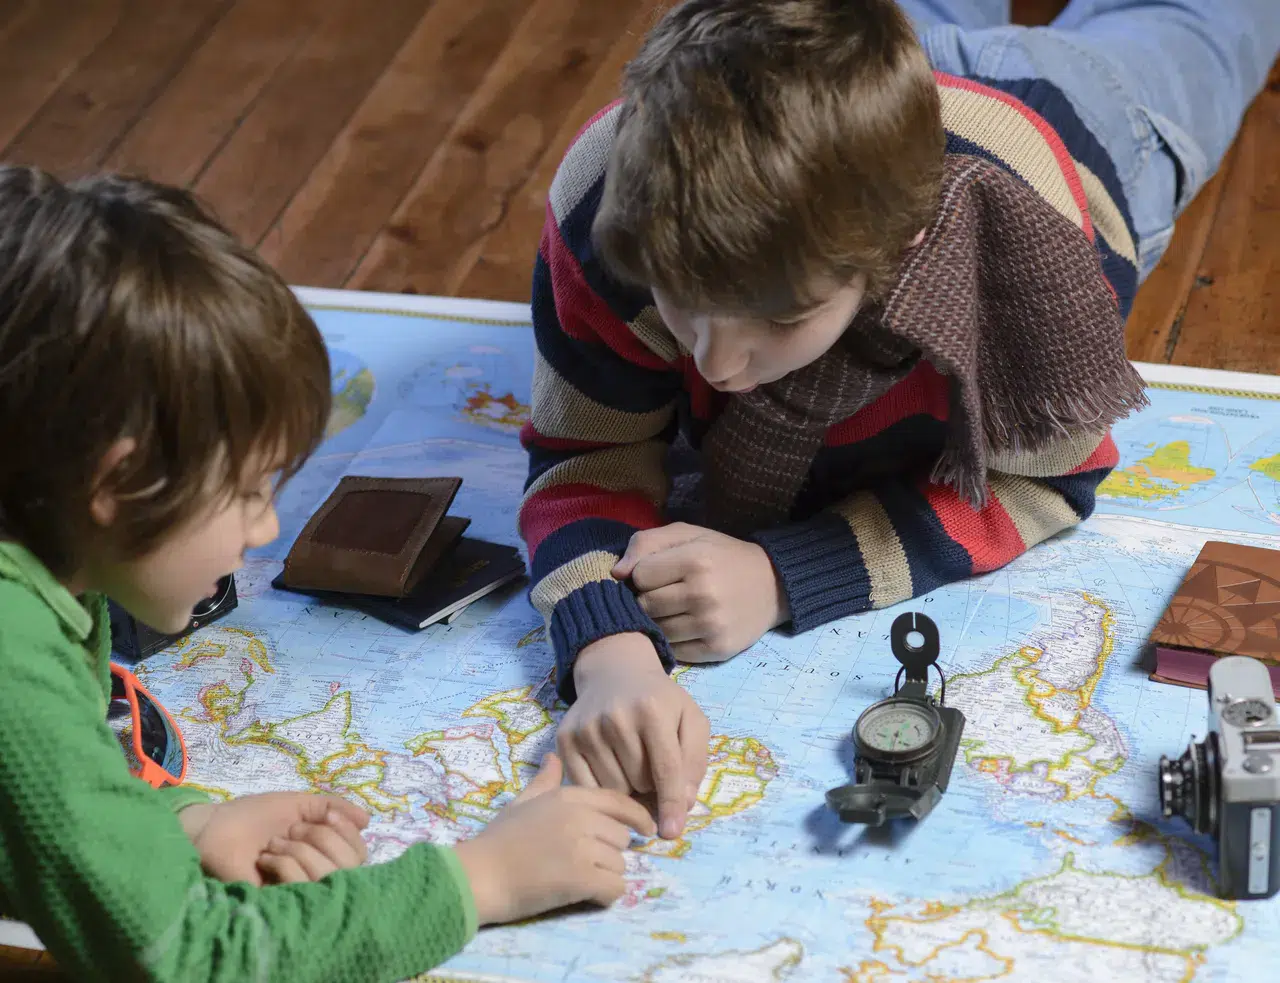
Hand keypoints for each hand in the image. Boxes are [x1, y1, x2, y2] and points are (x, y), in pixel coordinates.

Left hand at [178, 792, 369, 885]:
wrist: (216, 828)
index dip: (347, 832)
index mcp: (325, 851)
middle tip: (290, 831)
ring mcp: (300, 889)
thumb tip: (368, 820)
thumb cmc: (256, 815)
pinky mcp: (280, 902)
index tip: (325, 817)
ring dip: (297, 850)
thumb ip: (334, 808)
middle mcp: (318, 872)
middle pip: (349, 864)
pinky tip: (263, 860)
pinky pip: (300, 886)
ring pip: (325, 875)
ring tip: (272, 845)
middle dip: (319, 838)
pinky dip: (283, 864)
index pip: (359, 852)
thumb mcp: (301, 804)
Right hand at [453, 752, 654, 925]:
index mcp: (569, 796)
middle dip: (611, 851)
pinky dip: (607, 895)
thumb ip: (545, 781)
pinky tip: (590, 895)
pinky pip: (615, 888)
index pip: (619, 801)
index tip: (646, 829)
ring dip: (607, 875)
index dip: (638, 816)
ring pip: (620, 864)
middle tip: (589, 862)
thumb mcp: (522, 802)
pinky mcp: (581, 878)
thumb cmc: (498, 840)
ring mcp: (582, 847)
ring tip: (581, 879)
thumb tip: (554, 758)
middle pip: (622, 836)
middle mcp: (580, 817)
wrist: (479, 876)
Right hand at [560, 632, 709, 838]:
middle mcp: (615, 718)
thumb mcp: (690, 719)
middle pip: (639, 783)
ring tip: (630, 766)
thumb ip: (695, 759)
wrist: (615, 673)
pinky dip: (601, 789)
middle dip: (650, 787)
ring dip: (627, 789)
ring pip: (612, 789)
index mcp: (651, 710)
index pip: (666, 768)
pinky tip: (610, 769)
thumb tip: (685, 803)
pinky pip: (585, 786)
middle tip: (650, 769)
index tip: (672, 833)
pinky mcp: (565, 739)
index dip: (672, 803)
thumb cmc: (659, 701)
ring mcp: (586, 729)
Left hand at [612, 522, 788, 661]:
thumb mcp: (688, 535)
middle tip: (663, 593)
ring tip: (673, 609)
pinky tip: (685, 626)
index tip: (658, 573)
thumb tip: (616, 573)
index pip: (640, 576)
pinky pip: (675, 651)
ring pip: (657, 630)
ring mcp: (711, 625)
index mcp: (696, 560)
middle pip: (645, 605)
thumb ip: (647, 543)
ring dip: (658, 621)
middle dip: (647, 599)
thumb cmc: (722, 556)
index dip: (643, 573)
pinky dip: (673, 640)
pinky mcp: (717, 649)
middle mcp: (703, 594)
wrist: (772, 585)